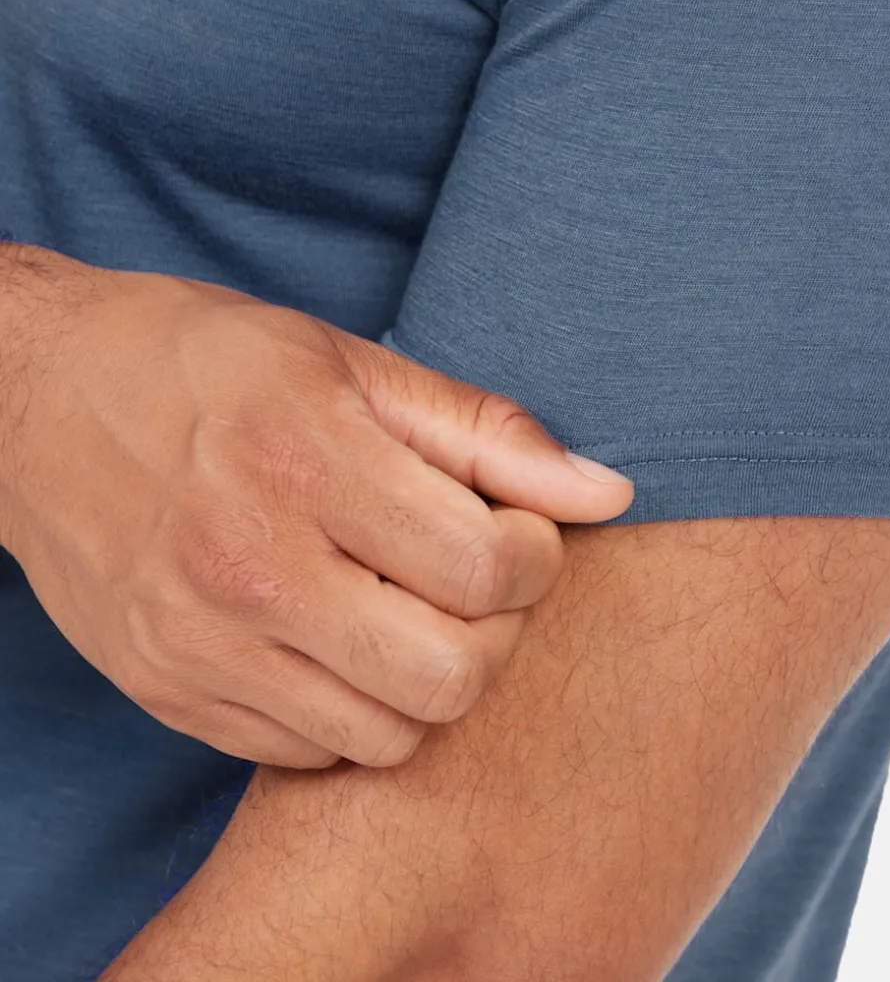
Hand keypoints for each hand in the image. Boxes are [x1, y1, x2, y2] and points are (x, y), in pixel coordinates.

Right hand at [0, 247, 632, 768]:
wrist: (37, 401)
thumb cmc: (209, 363)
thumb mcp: (351, 362)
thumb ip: (483, 431)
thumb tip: (607, 491)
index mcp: (309, 462)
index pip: (486, 569)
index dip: (536, 557)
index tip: (518, 530)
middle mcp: (250, 566)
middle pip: (452, 675)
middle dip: (497, 631)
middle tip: (477, 579)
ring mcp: (202, 644)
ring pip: (389, 733)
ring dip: (430, 679)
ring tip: (410, 608)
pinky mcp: (169, 692)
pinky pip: (309, 751)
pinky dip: (352, 710)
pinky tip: (340, 637)